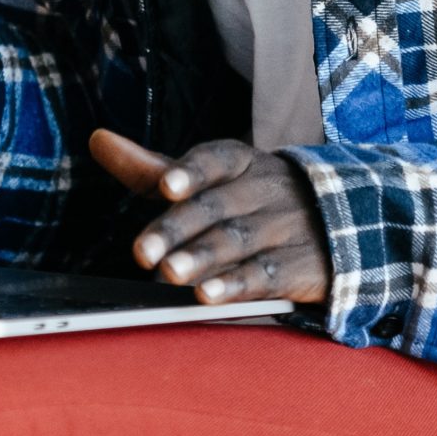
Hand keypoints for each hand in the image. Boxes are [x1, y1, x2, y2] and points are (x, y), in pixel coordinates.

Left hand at [87, 127, 330, 303]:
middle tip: (142, 252)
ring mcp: (286, 226)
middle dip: (177, 228)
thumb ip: (152, 167)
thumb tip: (97, 139)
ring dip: (201, 259)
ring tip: (168, 276)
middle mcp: (264, 189)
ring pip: (238, 241)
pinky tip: (208, 296)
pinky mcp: (301, 265)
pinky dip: (235, 285)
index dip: (190, 172)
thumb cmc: (250, 199)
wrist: (339, 222)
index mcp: (240, 161)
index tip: (165, 187)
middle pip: (216, 207)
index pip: (214, 159)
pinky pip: (266, 273)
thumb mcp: (208, 178)